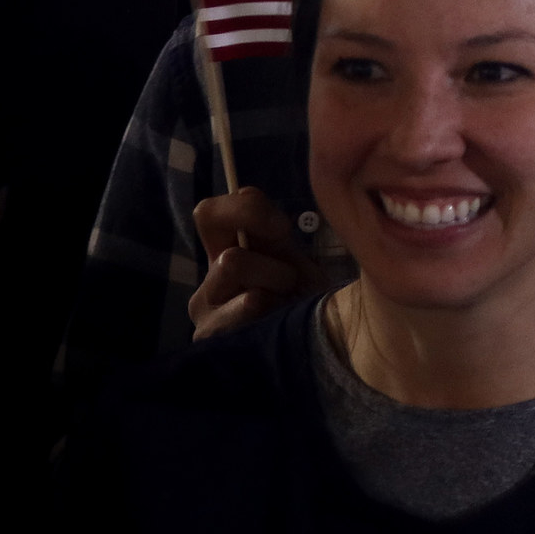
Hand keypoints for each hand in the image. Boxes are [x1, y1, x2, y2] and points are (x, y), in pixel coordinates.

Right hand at [189, 186, 322, 339]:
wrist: (329, 342)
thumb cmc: (310, 294)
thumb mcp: (295, 254)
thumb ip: (269, 228)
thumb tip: (245, 191)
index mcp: (227, 251)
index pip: (209, 213)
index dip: (245, 210)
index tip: (281, 228)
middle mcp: (209, 278)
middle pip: (223, 246)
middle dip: (271, 259)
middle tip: (291, 280)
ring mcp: (205, 309)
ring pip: (233, 265)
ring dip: (276, 282)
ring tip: (288, 304)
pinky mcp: (210, 336)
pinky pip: (245, 303)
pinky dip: (271, 309)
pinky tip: (279, 322)